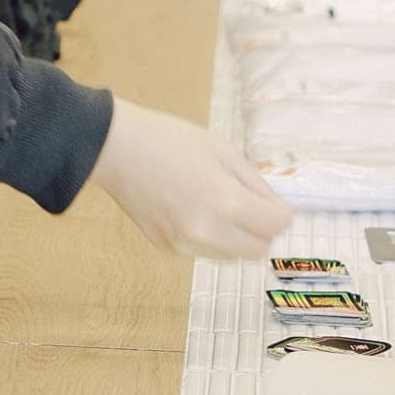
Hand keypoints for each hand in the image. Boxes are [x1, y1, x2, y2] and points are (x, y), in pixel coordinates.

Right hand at [88, 100, 289, 259]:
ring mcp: (187, 245)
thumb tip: (273, 206)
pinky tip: (190, 209)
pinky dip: (208, 237)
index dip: (279, 210)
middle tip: (247, 204)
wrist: (115, 149)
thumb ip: (253, 182)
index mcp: (227, 202)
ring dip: (235, 236)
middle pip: (258, 249)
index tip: (270, 199)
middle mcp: (209, 232)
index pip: (277, 225)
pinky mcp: (169, 250)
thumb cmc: (168, 139)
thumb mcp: (221, 150)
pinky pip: (205, 251)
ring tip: (215, 204)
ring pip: (232, 255)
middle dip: (260, 228)